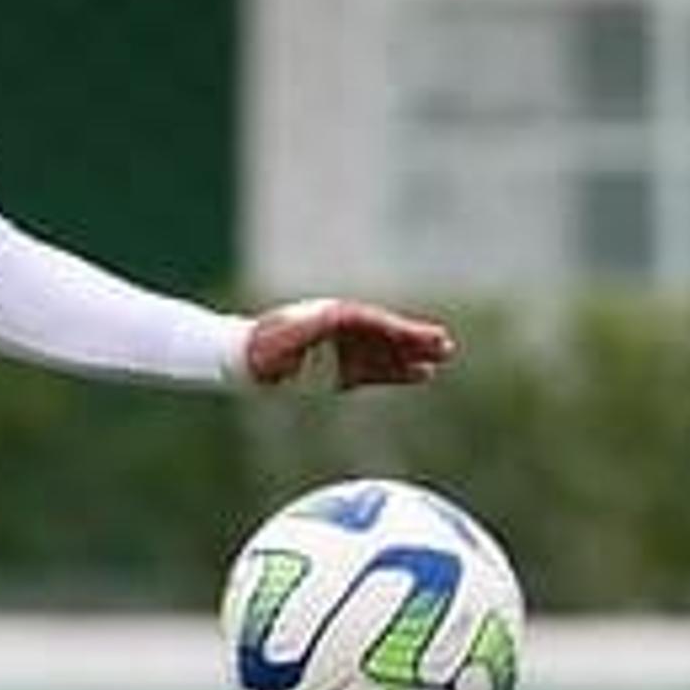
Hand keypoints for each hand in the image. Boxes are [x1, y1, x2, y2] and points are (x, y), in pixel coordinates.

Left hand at [245, 297, 454, 389]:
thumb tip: (335, 315)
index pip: (371, 321)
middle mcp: (343, 330)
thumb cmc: (263, 347)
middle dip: (412, 338)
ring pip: (386, 351)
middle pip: (384, 333)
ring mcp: (346, 350)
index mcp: (332, 316)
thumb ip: (311, 327)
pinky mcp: (344, 371)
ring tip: (442, 357)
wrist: (246, 361)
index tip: (418, 334)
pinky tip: (423, 373)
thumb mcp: (285, 335)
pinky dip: (399, 373)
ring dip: (412, 355)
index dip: (396, 328)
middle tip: (444, 344)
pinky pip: (377, 371)